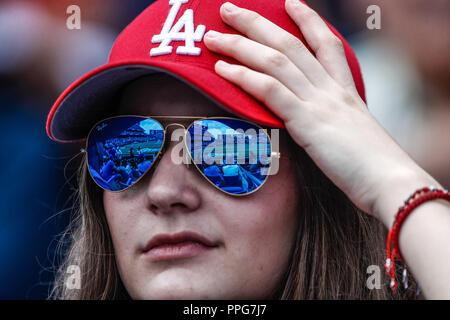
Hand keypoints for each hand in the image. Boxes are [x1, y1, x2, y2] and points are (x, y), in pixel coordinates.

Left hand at [204, 0, 439, 225]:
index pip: (325, 44)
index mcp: (345, 90)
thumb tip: (319, 126)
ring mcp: (319, 101)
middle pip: (289, 44)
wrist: (389, 181)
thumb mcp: (355, 135)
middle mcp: (330, 89)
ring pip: (274, 61)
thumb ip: (336, 123)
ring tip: (212, 37)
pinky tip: (222, 69)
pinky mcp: (307, 121)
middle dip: (256, 23)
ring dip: (240, 45)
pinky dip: (244, 76)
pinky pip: (270, 90)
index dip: (308, 19)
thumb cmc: (375, 167)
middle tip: (229, 9)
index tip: (290, 2)